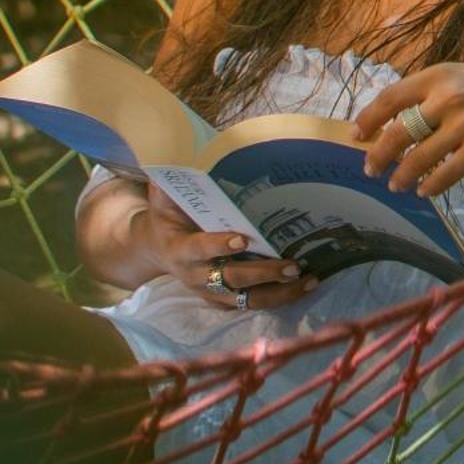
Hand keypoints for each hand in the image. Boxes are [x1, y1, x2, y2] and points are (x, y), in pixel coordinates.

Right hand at [141, 183, 311, 309]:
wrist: (157, 250)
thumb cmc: (167, 216)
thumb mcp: (163, 197)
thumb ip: (170, 183)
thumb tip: (182, 159)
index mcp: (180, 248)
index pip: (199, 249)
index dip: (219, 245)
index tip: (242, 239)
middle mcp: (196, 275)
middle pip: (231, 279)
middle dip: (263, 274)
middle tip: (292, 266)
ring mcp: (210, 292)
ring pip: (246, 300)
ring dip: (278, 293)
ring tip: (307, 280)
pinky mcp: (222, 300)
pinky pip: (251, 304)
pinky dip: (277, 298)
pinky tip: (302, 287)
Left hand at [353, 62, 463, 198]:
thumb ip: (437, 89)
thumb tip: (402, 112)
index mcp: (440, 74)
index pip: (391, 97)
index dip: (369, 118)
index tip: (357, 134)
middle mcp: (448, 98)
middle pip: (398, 131)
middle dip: (378, 154)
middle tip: (369, 168)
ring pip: (419, 157)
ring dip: (402, 175)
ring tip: (396, 184)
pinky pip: (446, 173)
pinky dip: (431, 185)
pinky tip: (425, 190)